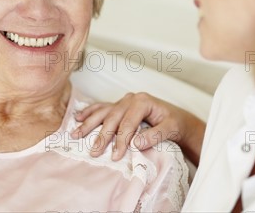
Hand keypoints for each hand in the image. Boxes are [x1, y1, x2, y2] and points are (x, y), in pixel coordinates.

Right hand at [70, 92, 204, 163]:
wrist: (177, 119)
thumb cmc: (175, 123)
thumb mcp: (171, 128)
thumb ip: (155, 135)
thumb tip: (136, 144)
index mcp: (143, 101)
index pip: (128, 123)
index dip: (121, 140)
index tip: (115, 156)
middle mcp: (130, 99)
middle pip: (112, 118)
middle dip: (102, 136)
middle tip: (94, 152)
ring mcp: (123, 101)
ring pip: (103, 112)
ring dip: (88, 123)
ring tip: (76, 134)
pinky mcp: (119, 106)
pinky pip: (102, 108)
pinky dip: (89, 112)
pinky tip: (78, 117)